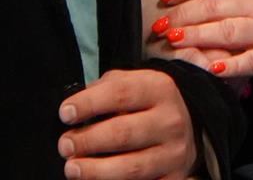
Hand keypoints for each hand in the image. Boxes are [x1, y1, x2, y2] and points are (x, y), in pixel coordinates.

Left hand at [57, 68, 196, 179]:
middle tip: (65, 146)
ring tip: (73, 169)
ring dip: (96, 171)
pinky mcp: (175, 179)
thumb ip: (105, 88)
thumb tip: (75, 108)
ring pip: (132, 167)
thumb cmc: (147, 104)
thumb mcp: (133, 82)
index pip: (120, 93)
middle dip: (88, 141)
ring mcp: (174, 153)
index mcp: (159, 89)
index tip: (65, 114)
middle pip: (123, 133)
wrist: (187, 126)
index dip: (88, 104)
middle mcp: (170, 121)